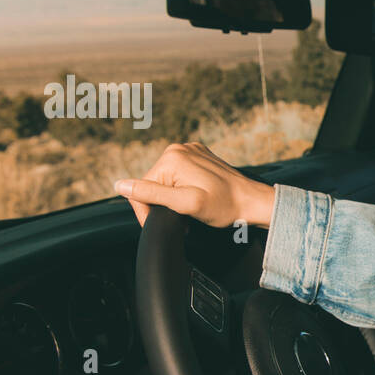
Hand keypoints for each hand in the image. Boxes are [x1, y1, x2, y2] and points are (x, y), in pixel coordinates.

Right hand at [113, 142, 274, 228]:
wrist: (253, 202)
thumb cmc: (225, 206)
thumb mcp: (185, 204)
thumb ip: (152, 194)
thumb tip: (121, 186)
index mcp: (172, 158)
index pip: (142, 188)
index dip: (147, 211)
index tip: (163, 224)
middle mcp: (178, 149)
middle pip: (153, 184)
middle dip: (162, 205)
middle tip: (182, 220)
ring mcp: (190, 151)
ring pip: (166, 181)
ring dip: (172, 199)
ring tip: (190, 211)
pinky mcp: (199, 157)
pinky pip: (180, 175)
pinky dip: (182, 190)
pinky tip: (196, 199)